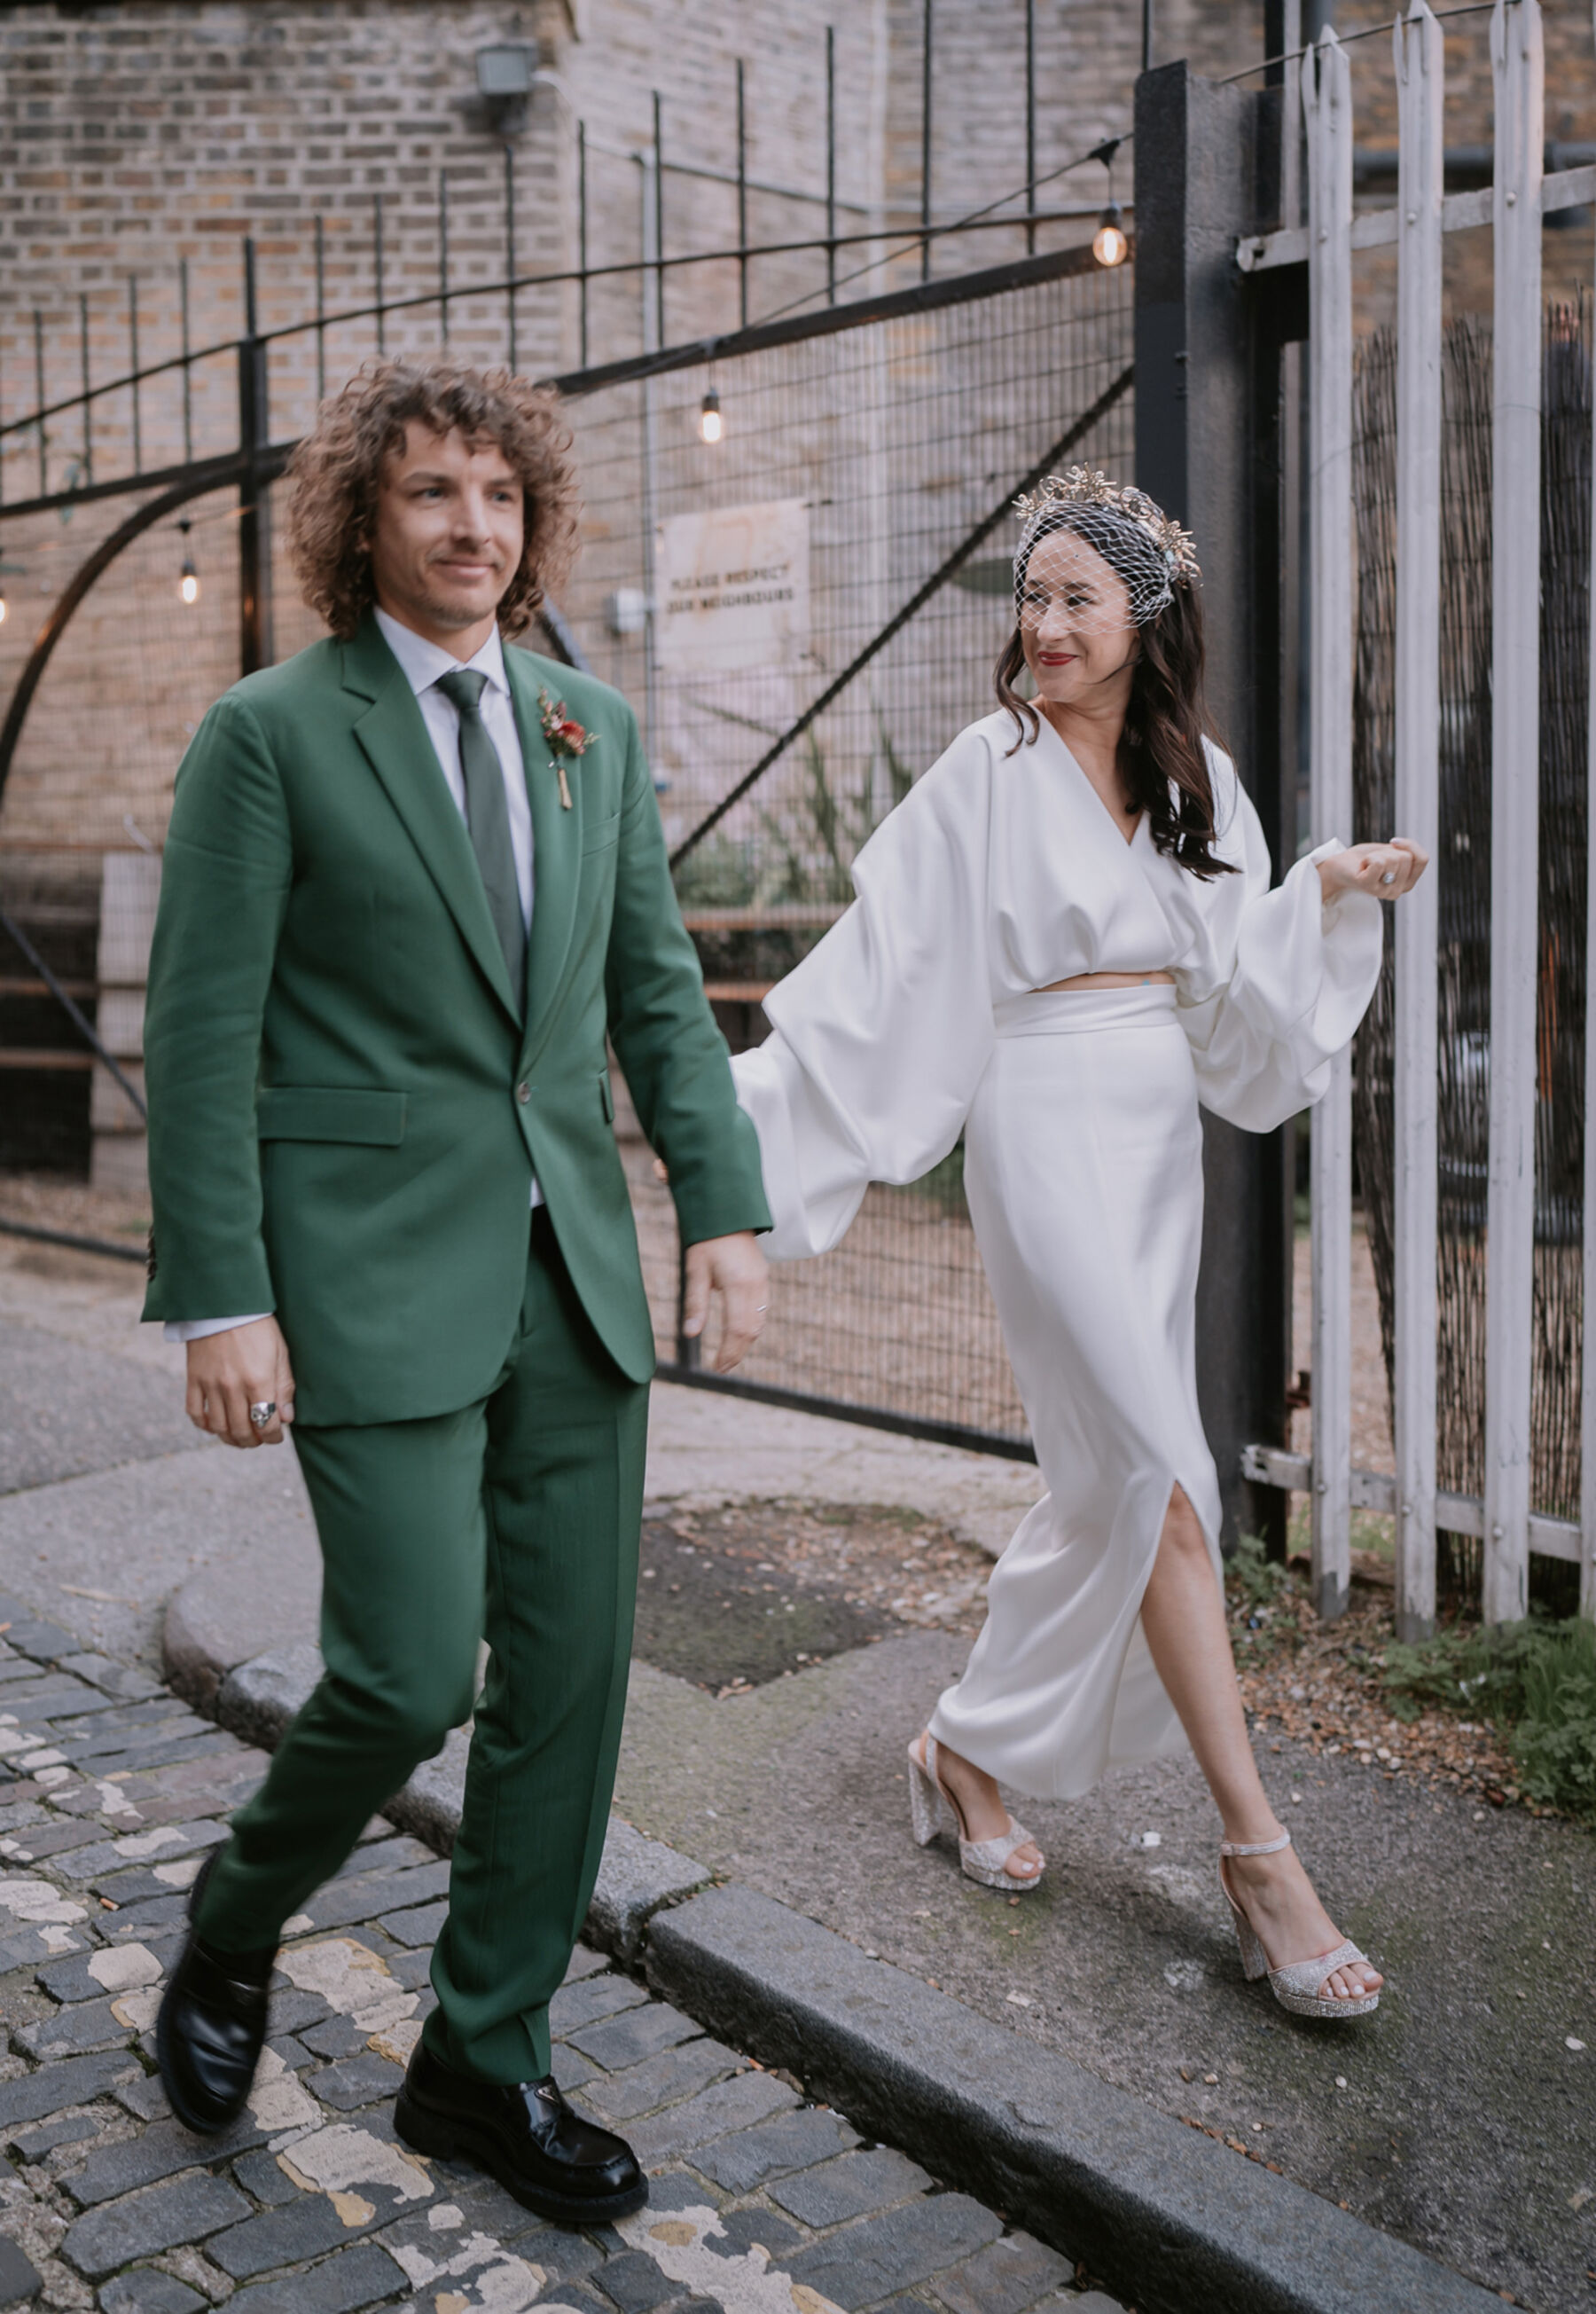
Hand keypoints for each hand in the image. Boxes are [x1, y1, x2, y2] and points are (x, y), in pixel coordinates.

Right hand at [186, 1316, 295, 1447]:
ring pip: (218, 1427)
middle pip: (242, 1430)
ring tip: (240, 1437)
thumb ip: (284, 1387)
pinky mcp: (194, 1379)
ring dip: (231, 1439)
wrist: (225, 1304)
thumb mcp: (280, 1353)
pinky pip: (194, 1412)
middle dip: (254, 1441)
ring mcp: (211, 1384)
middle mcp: (233, 1387)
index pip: (267, 1423)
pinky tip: (215, 1425)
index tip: (277, 1436)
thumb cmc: (258, 1327)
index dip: (275, 1436)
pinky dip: (204, 1425)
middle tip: (259, 1439)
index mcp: (259, 1380)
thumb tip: (287, 1418)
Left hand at [681, 1231, 767, 1373]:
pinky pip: (762, 1312)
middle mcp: (755, 1285)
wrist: (728, 1215)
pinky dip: (752, 1328)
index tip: (716, 1366)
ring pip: (759, 1323)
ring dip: (745, 1343)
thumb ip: (695, 1303)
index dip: (728, 1351)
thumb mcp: (695, 1270)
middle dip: (737, 1353)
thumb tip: (690, 1334)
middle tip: (721, 1368)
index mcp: (737, 1284)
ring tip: (729, 1357)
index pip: (737, 1328)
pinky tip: (740, 1336)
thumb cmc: (707, 1241)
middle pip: (751, 1330)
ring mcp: (762, 1282)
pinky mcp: (763, 1280)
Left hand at [1316, 837, 1427, 902]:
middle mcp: (1398, 891)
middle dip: (1388, 851)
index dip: (1409, 845)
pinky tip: (1361, 867)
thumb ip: (1409, 850)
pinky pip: (1379, 863)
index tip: (1393, 843)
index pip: (1423, 859)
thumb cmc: (1365, 858)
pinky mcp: (1368, 886)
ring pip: (1393, 858)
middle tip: (1373, 860)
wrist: (1339, 866)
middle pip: (1406, 857)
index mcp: (1407, 883)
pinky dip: (1368, 857)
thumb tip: (1408, 848)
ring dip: (1377, 854)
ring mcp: (1384, 892)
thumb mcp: (1393, 851)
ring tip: (1366, 864)